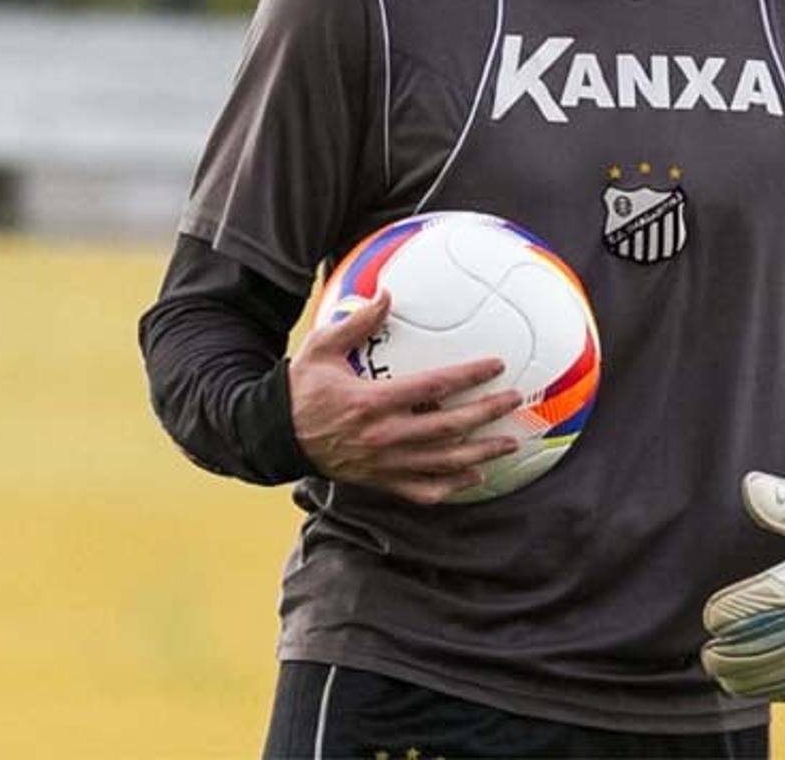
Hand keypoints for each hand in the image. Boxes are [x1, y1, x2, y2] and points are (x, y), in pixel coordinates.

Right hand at [288, 291, 522, 504]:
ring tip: (508, 442)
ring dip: (481, 453)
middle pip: (449, 427)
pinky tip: (474, 477)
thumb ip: (357, 322)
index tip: (496, 365)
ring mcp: (383, 464)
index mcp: (371, 402)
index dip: (469, 376)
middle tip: (513, 400)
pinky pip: (422, 490)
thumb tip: (387, 292)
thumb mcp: (321, 349)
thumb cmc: (299, 389)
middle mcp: (383, 436)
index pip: (433, 386)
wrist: (271, 436)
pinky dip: (451, 486)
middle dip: (486, 413)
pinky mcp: (379, 482)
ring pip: (443, 463)